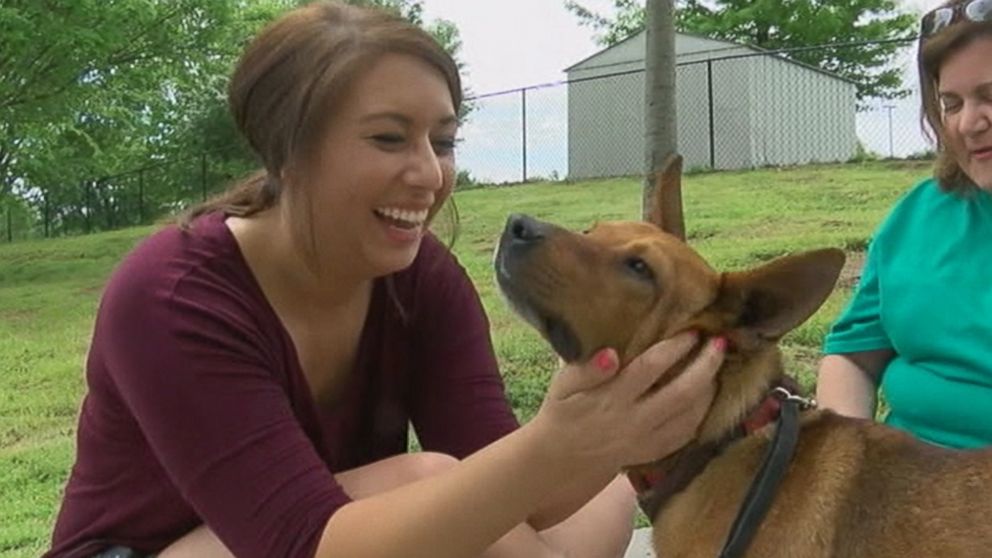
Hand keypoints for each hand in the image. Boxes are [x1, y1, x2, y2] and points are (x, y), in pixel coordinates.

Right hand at [532, 332, 724, 472]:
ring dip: (709, 389)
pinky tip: (707, 394)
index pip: (650, 368)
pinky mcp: (654, 453)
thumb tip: (611, 354)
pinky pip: (687, 435)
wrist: (562, 458)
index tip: (692, 331)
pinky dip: (703, 413)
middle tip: (720, 343)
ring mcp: (646, 440)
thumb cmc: (563, 411)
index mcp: (611, 398)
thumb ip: (585, 369)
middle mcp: (634, 421)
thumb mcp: (563, 386)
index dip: (675, 348)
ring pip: (690, 416)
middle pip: (681, 393)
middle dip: (705, 366)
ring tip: (717, 364)